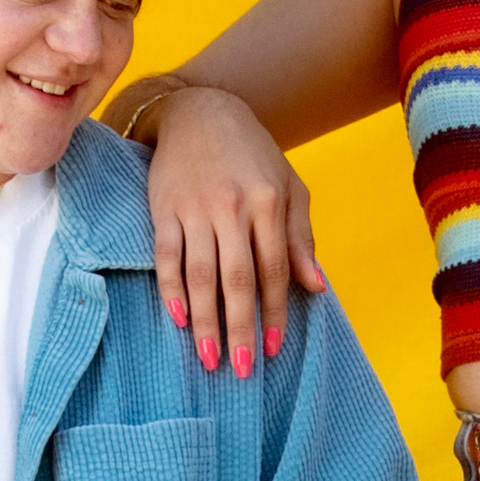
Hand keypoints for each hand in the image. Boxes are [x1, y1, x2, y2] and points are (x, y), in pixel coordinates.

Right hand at [142, 89, 324, 380]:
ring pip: (201, 274)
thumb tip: (316, 287)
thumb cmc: (251, 155)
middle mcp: (232, 206)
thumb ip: (300, 237)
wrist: (199, 112)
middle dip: (240, 328)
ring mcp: (195, 207)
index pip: (273, 270)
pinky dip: (171, 289)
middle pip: (237, 279)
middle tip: (243, 368)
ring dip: (205, 320)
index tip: (274, 349)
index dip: (275, 312)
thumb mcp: (287, 187)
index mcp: (268, 202)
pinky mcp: (164, 208)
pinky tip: (178, 319)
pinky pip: (166, 256)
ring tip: (209, 357)